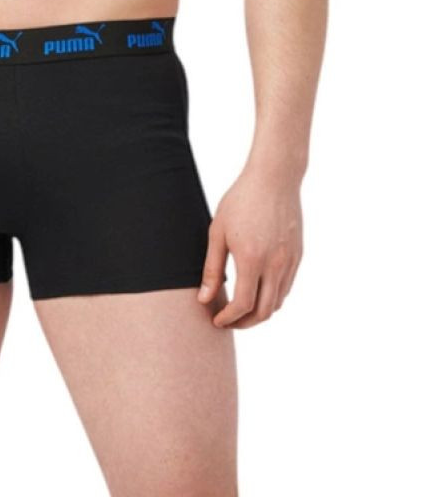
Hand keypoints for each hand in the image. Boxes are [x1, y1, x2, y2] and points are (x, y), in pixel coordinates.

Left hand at [197, 163, 302, 328]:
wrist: (274, 179)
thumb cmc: (240, 201)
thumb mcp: (217, 232)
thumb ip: (212, 268)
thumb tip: (204, 299)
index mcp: (252, 259)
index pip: (243, 305)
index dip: (228, 318)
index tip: (216, 320)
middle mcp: (275, 265)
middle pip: (264, 312)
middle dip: (244, 323)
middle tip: (228, 321)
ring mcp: (290, 261)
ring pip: (278, 302)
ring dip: (260, 313)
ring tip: (241, 310)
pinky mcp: (298, 256)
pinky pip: (286, 287)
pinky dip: (272, 298)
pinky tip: (257, 291)